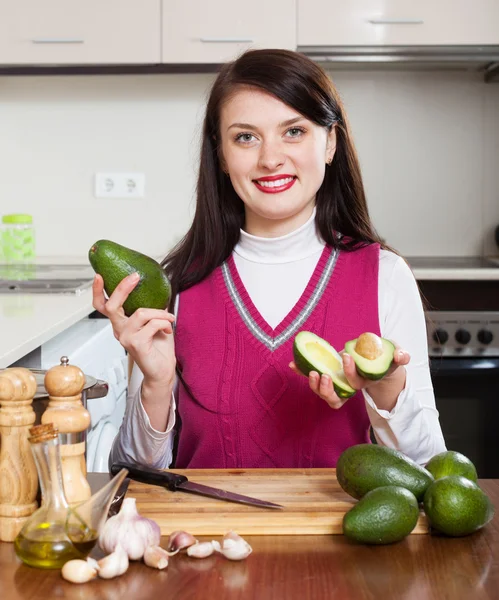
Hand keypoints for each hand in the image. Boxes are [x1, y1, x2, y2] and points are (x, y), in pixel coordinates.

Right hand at [92, 273, 175, 387]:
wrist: (162, 370)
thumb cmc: (158, 348)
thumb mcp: (154, 322)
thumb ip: (150, 309)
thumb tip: (157, 289)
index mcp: (121, 324)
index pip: (103, 307)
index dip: (98, 292)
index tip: (100, 277)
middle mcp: (120, 330)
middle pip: (112, 306)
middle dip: (122, 289)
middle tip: (134, 277)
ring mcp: (126, 338)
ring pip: (140, 313)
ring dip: (159, 313)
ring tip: (169, 318)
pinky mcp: (136, 344)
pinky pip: (152, 324)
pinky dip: (164, 323)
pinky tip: (168, 329)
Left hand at [289, 347, 409, 410]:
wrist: (375, 363)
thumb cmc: (384, 360)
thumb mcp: (396, 356)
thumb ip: (401, 356)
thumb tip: (403, 356)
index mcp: (363, 382)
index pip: (355, 383)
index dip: (350, 373)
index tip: (346, 357)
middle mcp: (348, 387)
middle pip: (336, 398)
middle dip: (328, 389)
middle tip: (325, 374)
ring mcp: (337, 385)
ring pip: (324, 394)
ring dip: (315, 386)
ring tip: (311, 373)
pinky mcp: (327, 377)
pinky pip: (313, 378)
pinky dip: (302, 372)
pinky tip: (292, 365)